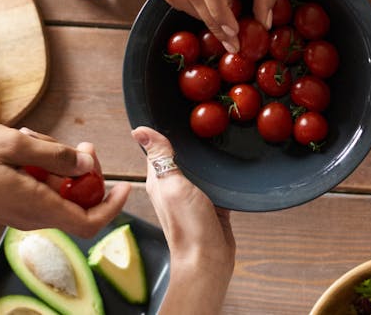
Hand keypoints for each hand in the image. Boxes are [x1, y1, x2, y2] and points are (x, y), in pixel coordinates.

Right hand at [0, 121, 129, 237]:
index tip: (124, 186)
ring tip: (37, 138)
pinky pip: (36, 190)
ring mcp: (16, 213)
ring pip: (55, 193)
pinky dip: (39, 169)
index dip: (112, 207)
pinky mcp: (5, 205)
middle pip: (75, 204)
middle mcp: (29, 216)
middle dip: (85, 174)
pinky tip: (23, 146)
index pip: (89, 223)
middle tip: (80, 145)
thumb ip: (55, 156)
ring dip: (57, 166)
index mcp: (36, 206)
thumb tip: (85, 166)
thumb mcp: (15, 144)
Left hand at [131, 126, 233, 306]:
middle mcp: (173, 186)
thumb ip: (160, 158)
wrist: (209, 259)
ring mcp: (193, 196)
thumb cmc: (187, 226)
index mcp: (158, 180)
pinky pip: (216, 183)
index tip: (175, 111)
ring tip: (219, 135)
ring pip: (199, 169)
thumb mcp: (171, 185)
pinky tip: (230, 164)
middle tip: (204, 119)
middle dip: (189, 141)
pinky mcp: (212, 204)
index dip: (163, 132)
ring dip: (206, 157)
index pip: (157, 149)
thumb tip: (140, 130)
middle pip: (181, 156)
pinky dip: (221, 173)